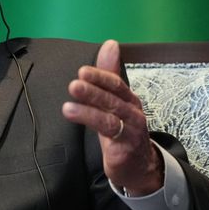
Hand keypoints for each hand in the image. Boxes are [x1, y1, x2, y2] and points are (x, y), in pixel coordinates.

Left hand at [62, 40, 162, 194]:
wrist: (139, 166)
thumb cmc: (123, 130)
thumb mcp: (114, 102)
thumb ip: (109, 75)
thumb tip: (110, 44)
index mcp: (128, 99)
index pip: (116, 84)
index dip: (101, 76)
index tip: (83, 70)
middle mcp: (132, 111)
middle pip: (114, 97)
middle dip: (95, 90)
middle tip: (75, 83)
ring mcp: (131, 129)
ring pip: (111, 116)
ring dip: (90, 110)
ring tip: (68, 106)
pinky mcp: (125, 147)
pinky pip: (110, 134)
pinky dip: (95, 127)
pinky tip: (79, 122)